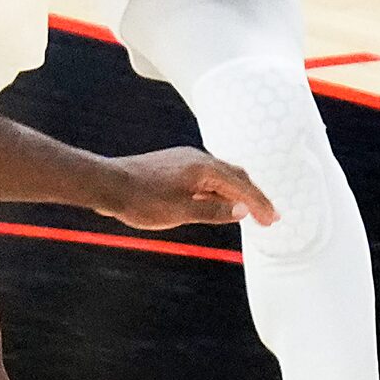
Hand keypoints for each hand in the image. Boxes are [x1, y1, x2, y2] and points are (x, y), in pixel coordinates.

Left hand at [97, 148, 278, 231]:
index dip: (259, 205)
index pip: (242, 186)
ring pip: (219, 177)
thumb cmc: (140, 200)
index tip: (273, 220)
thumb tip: (242, 211)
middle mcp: (198, 159)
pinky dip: (217, 192)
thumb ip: (213, 212)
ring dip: (235, 194)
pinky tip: (216, 205)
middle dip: (253, 197)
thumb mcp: (180, 212)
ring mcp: (184, 161)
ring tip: (247, 213)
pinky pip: (204, 178)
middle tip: (267, 217)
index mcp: (204, 168)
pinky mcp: (173, 166)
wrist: (106, 184)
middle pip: (236, 176)